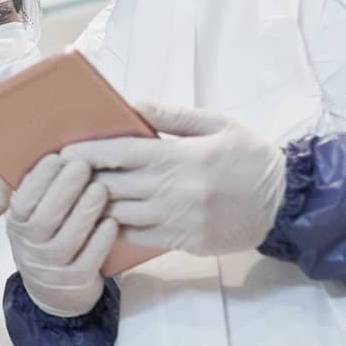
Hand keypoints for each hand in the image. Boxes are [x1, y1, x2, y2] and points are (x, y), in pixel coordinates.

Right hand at [8, 154, 118, 315]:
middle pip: (45, 219)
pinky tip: (112, 222)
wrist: (54, 289)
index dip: (39, 180)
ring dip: (84, 212)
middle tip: (83, 166)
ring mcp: (52, 268)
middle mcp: (30, 248)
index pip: (23, 202)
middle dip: (64, 189)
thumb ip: (41, 191)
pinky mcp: (76, 281)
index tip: (57, 157)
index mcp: (18, 226)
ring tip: (100, 189)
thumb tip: (58, 153)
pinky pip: (89, 260)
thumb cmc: (48, 236)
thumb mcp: (34, 216)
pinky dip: (100, 241)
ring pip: (67, 239)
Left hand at [64, 102, 285, 256]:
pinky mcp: (183, 241)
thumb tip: (131, 104)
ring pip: (118, 215)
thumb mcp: (217, 124)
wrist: (285, 201)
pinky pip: (136, 238)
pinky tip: (101, 222)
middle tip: (60, 177)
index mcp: (179, 157)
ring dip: (93, 207)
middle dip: (82, 181)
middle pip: (111, 186)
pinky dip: (114, 230)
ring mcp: (176, 220)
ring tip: (73, 200)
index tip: (64, 152)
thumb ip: (171, 116)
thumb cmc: (250, 157)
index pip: (119, 153)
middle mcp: (173, 190)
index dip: (86, 152)